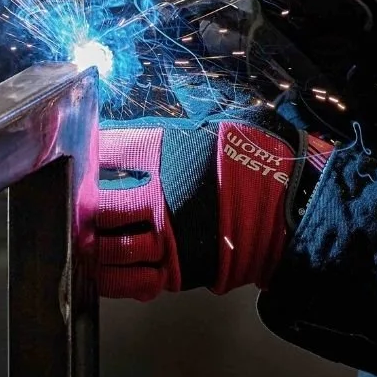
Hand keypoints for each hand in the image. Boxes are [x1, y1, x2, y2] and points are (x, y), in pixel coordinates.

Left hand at [81, 111, 328, 300]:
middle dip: (84, 210)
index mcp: (166, 152)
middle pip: (98, 206)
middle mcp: (160, 196)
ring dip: (94, 247)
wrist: (296, 207)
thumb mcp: (220, 121)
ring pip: (109, 248)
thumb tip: (173, 94)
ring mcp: (168, 237)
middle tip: (80, 210)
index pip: (106, 152)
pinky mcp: (180, 270)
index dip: (90, 157)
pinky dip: (117, 280)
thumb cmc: (260, 159)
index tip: (85, 160)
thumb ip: (188, 113)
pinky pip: (134, 282)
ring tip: (89, 243)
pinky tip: (109, 272)